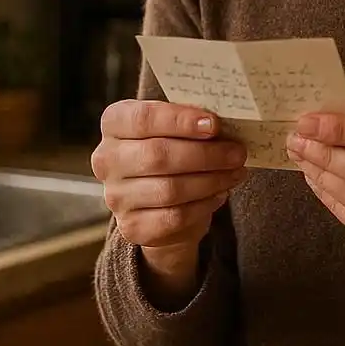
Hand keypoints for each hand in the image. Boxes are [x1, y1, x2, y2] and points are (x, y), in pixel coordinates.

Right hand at [92, 99, 247, 304]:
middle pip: (158, 156)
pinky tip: (220, 194)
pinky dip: (204, 205)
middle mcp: (106, 159)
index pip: (143, 118)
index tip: (214, 124)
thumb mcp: (175, 128)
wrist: (159, 200)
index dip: (180, 120)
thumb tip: (222, 124)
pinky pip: (175, 217)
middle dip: (205, 154)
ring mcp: (115, 196)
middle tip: (237, 153)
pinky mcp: (132, 227)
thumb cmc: (171, 150)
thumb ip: (190, 121)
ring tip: (235, 172)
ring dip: (211, 180)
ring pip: (170, 189)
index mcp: (114, 124)